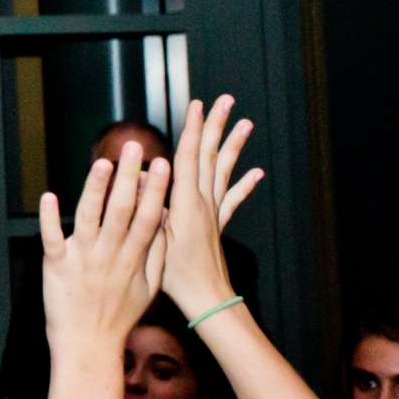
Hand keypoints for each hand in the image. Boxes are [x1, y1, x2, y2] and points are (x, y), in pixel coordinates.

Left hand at [39, 138, 168, 359]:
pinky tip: (49, 196)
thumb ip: (155, 253)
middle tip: (136, 148)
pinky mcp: (56, 265)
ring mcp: (82, 259)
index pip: (147, 218)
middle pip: (120, 210)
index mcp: (132, 259)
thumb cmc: (118, 315)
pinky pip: (52, 238)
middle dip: (129, 177)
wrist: (87, 345)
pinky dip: (50, 218)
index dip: (155, 190)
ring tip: (102, 163)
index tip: (163, 164)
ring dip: (95, 189)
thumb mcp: (148, 287)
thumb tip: (162, 219)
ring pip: (89, 218)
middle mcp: (108, 255)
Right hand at [158, 94, 263, 317]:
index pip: (189, 156)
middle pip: (210, 155)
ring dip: (233, 145)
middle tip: (225, 100)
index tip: (197, 105)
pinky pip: (233, 198)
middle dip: (216, 126)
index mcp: (186, 202)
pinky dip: (244, 183)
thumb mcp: (153, 237)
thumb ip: (150, 205)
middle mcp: (203, 202)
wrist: (206, 298)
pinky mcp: (218, 225)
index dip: (192, 129)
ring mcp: (214, 212)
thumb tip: (142, 175)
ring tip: (245, 123)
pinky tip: (256, 171)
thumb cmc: (175, 274)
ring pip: (224, 170)